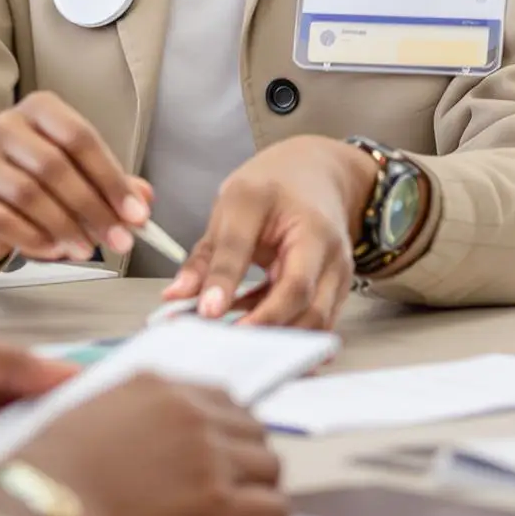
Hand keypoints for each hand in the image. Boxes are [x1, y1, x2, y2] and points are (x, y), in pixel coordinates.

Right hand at [0, 92, 149, 272]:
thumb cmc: (34, 181)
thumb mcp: (76, 174)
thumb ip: (111, 183)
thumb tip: (144, 199)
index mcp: (38, 111)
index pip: (79, 137)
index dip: (111, 178)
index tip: (136, 213)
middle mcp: (4, 127)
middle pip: (54, 166)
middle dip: (93, 208)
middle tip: (119, 240)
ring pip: (28, 194)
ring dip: (65, 227)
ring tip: (87, 249)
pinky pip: (2, 220)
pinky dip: (33, 239)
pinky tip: (52, 250)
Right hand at [24, 375, 287, 515]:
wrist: (41, 504)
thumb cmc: (49, 470)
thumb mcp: (89, 412)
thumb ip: (132, 412)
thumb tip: (154, 438)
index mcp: (158, 384)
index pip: (223, 400)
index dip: (228, 433)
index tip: (223, 457)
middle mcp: (190, 410)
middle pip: (254, 431)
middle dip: (247, 463)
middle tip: (233, 492)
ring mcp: (207, 454)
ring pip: (271, 468)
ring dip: (259, 494)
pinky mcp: (216, 502)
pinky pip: (273, 511)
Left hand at [161, 137, 372, 330]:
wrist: (317, 174)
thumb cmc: (274, 187)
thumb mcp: (233, 206)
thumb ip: (208, 256)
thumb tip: (177, 295)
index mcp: (300, 220)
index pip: (270, 262)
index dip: (235, 289)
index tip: (207, 313)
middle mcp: (326, 247)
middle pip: (301, 299)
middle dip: (261, 325)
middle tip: (220, 341)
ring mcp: (337, 271)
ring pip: (314, 320)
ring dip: (274, 336)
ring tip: (232, 338)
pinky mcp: (337, 290)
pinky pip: (314, 322)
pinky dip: (284, 332)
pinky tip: (252, 327)